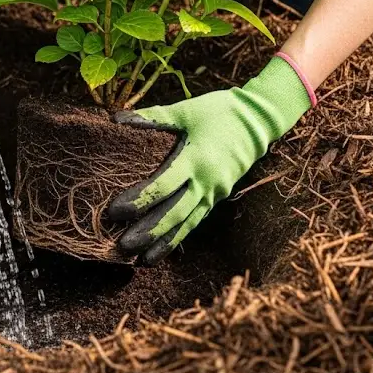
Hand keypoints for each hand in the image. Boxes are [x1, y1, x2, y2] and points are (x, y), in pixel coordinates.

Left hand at [107, 55, 314, 264]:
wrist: (257, 121)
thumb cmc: (217, 112)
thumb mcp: (184, 110)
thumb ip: (151, 118)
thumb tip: (115, 121)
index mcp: (196, 158)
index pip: (164, 185)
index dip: (140, 200)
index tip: (115, 212)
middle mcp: (206, 181)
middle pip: (175, 213)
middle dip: (148, 231)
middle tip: (123, 246)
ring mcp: (214, 192)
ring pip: (186, 224)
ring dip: (163, 243)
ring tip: (141, 262)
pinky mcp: (216, 198)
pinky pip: (195, 221)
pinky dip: (178, 238)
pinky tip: (161, 252)